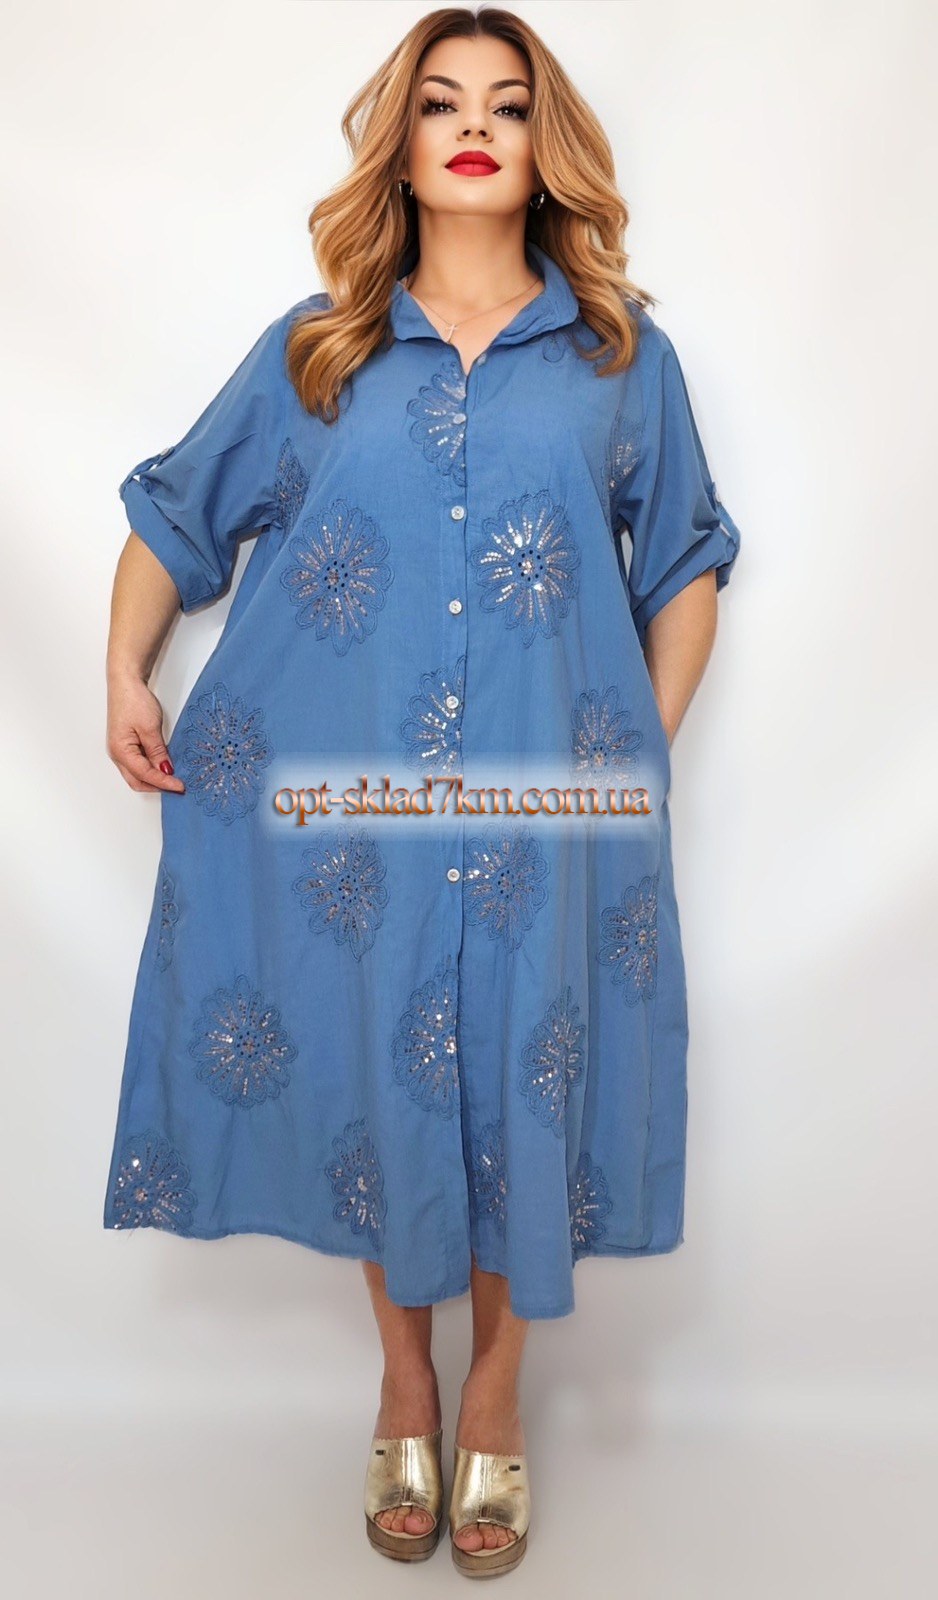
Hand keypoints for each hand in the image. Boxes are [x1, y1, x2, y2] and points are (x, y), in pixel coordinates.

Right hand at [107, 671, 185, 794]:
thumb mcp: (150, 727)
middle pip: (138, 781)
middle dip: (157, 787)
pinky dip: (151, 769)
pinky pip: (138, 764)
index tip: (180, 786)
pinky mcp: (126, 744)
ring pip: (137, 774)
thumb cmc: (133, 700)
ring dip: (154, 779)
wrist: (125, 682)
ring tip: (173, 778)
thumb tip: (165, 770)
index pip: (145, 775)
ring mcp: (120, 750)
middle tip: (177, 786)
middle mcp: (117, 754)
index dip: (164, 783)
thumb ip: (158, 752)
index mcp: (120, 751)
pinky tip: (164, 766)